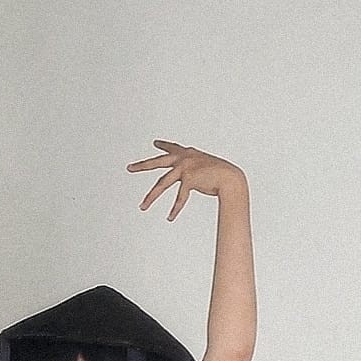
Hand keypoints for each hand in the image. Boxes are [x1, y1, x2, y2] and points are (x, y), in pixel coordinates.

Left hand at [126, 140, 245, 219]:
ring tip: (142, 207)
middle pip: (157, 162)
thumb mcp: (205, 167)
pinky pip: (179, 197)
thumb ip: (196, 169)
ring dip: (151, 197)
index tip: (155, 143)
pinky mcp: (189, 179)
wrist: (231, 178)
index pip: (172, 149)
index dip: (163, 145)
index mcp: (188, 153)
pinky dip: (175, 209)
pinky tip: (170, 217)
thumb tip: (191, 177)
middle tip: (129, 168)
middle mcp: (184, 158)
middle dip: (142, 166)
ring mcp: (185, 168)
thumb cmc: (221, 175)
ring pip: (162, 184)